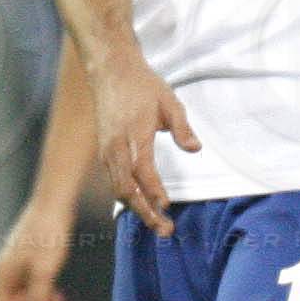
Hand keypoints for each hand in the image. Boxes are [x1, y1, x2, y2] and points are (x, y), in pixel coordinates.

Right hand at [0, 204, 76, 300]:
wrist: (55, 201)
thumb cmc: (47, 233)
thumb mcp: (44, 270)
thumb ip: (38, 298)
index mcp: (3, 273)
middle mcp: (7, 269)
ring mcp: (19, 262)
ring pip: (26, 294)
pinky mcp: (31, 256)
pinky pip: (34, 283)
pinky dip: (45, 294)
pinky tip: (59, 299)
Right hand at [95, 58, 197, 235]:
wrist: (110, 70)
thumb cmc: (142, 85)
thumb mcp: (169, 101)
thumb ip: (181, 128)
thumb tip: (195, 149)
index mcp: (134, 134)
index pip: (142, 170)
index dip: (154, 191)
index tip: (167, 206)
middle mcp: (116, 147)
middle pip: (126, 189)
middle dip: (145, 213)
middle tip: (165, 231)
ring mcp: (107, 151)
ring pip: (119, 189)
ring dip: (137, 210)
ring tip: (157, 225)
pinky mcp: (105, 152)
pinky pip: (114, 181)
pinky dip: (128, 198)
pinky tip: (142, 206)